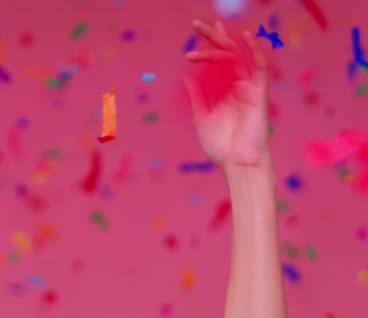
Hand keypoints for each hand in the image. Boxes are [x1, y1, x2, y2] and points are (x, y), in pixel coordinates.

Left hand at [184, 20, 270, 173]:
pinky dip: (255, 50)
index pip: (217, 62)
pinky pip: (260, 67)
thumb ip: (197, 96)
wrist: (236, 163)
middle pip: (225, 54)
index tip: (194, 34)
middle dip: (212, 37)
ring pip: (237, 57)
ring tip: (206, 31)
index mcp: (223, 91)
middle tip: (195, 24)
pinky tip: (245, 37)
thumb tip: (188, 77)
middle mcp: (236, 86)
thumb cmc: (220, 146)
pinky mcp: (259, 93)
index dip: (208, 46)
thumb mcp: (202, 117)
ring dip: (221, 43)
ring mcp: (248, 88)